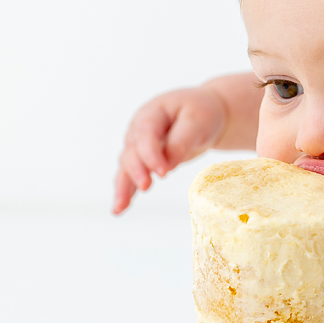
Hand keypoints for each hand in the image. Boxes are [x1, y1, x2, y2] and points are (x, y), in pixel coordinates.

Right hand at [113, 87, 226, 213]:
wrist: (204, 113)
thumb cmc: (202, 113)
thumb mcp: (197, 121)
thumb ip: (181, 141)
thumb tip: (167, 166)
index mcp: (153, 113)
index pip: (146, 134)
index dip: (152, 153)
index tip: (164, 172)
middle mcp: (139, 129)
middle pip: (132, 151)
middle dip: (137, 170)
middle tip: (146, 186)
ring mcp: (138, 145)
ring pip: (126, 166)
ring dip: (123, 186)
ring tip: (121, 206)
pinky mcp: (143, 159)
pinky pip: (131, 176)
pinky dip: (125, 192)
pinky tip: (119, 210)